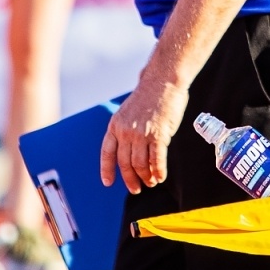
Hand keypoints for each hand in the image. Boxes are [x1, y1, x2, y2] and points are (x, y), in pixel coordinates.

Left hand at [99, 76, 188, 192]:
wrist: (162, 81)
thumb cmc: (149, 95)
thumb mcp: (127, 111)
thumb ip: (126, 129)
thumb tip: (129, 149)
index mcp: (115, 125)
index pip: (107, 152)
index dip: (107, 169)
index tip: (108, 182)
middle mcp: (126, 132)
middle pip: (125, 163)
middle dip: (130, 179)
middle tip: (136, 188)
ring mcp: (141, 134)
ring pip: (140, 164)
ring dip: (146, 177)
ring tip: (151, 182)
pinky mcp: (158, 135)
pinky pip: (157, 160)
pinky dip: (159, 171)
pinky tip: (161, 177)